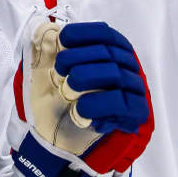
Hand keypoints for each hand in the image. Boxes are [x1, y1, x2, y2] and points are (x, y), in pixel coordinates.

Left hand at [9, 21, 152, 176]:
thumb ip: (48, 52)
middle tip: (59, 72)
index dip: (83, 33)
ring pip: (114, 75)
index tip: (62, 40)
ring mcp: (135, 91)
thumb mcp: (50, 76)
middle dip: (76, 59)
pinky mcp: (136, 115)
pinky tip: (81, 112)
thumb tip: (41, 29)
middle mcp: (128, 68)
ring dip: (84, 80)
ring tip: (67, 91)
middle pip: (107, 53)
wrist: (68, 147)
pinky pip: (119, 104)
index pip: (105, 34)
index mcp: (113, 53)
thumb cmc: (61, 105)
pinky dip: (95, 105)